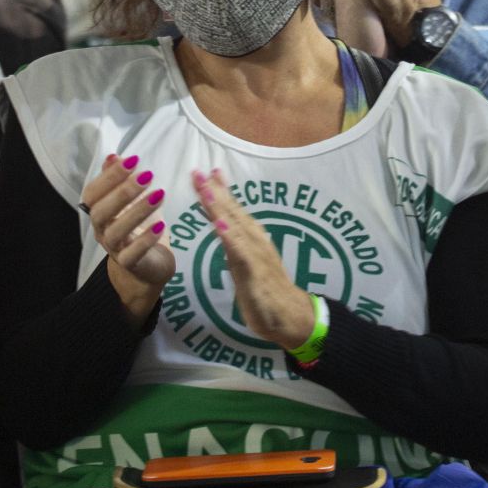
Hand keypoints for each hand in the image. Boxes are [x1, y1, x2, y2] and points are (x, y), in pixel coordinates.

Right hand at [80, 154, 173, 320]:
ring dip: (137, 212)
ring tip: (159, 195)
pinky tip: (161, 226)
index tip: (133, 160)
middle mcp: (101, 230)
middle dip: (123, 191)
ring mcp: (113, 248)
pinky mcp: (129, 265)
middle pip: (101, 211)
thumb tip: (112, 156)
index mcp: (98, 211)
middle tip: (147, 176)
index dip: (110, 177)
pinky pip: (132, 254)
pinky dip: (145, 240)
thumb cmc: (137, 228)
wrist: (146, 266)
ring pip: (116, 232)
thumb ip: (118, 179)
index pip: (93, 193)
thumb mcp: (130, 200)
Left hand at [194, 168, 315, 348]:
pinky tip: (219, 223)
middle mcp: (255, 240)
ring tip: (206, 190)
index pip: (233, 210)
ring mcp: (256, 254)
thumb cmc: (266, 290)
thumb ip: (233, 243)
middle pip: (231, 212)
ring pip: (234, 226)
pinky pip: (240, 250)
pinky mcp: (255, 271)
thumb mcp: (243, 263)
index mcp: (251, 238)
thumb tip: (220, 226)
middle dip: (214, 192)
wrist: (289, 315)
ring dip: (220, 207)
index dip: (219, 190)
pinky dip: (229, 235)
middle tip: (198, 172)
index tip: (205, 172)